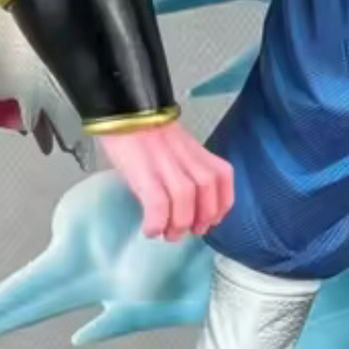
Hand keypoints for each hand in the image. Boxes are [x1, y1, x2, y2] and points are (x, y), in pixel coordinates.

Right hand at [97, 122, 234, 241]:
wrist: (124, 114)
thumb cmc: (148, 136)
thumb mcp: (179, 152)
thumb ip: (189, 173)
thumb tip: (186, 208)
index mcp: (201, 154)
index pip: (225, 185)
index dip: (217, 210)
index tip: (205, 222)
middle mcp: (190, 160)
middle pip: (209, 197)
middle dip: (199, 222)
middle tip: (183, 231)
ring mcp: (168, 166)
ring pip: (186, 202)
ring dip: (178, 225)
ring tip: (167, 233)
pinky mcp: (146, 174)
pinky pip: (159, 204)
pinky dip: (157, 222)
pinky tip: (150, 230)